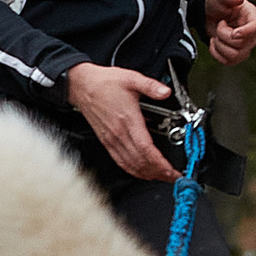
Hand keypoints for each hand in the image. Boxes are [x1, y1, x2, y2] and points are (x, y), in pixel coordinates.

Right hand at [66, 62, 178, 181]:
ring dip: (148, 174)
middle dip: (159, 173)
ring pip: (131, 165)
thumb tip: (165, 92)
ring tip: (162, 177)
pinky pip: (121, 161)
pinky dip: (133, 170)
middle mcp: (119, 134)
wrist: (81, 86)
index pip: (146, 149)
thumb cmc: (104, 83)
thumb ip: (151, 86)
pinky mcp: (106, 142)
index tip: (172, 170)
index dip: (160, 163)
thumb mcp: (131, 78)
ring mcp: (112, 140)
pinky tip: (142, 172)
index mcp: (128, 120)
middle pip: (141, 162)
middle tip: (174, 177)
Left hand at [201, 0, 255, 65]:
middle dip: (223, 35)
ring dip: (219, 46)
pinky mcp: (237, 55)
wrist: (209, 16)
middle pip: (241, 44)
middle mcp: (252, 33)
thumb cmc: (217, 4)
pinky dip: (216, 53)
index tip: (234, 33)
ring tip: (216, 35)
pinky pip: (228, 62)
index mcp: (252, 16)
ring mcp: (246, 46)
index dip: (246, 32)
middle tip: (219, 24)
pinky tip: (215, 42)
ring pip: (234, 56)